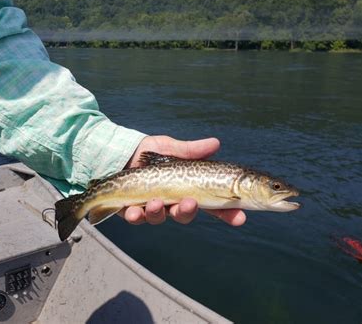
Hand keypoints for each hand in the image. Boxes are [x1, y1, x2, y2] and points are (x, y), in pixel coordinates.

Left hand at [119, 135, 245, 225]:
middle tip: (189, 203)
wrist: (120, 153)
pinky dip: (136, 215)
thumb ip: (192, 150)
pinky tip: (134, 210)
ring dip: (158, 212)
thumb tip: (216, 143)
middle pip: (186, 214)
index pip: (213, 205)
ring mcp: (152, 208)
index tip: (241, 218)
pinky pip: (136, 218)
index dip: (228, 213)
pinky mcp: (132, 210)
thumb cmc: (150, 153)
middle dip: (188, 211)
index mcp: (187, 189)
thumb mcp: (172, 148)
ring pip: (160, 218)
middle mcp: (172, 202)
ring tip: (154, 202)